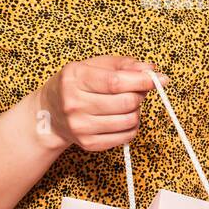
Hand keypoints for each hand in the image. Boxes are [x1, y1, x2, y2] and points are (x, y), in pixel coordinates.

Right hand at [37, 54, 169, 152]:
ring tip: (126, 104)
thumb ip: (123, 65)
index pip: (116, 82)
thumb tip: (151, 71)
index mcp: (75, 78)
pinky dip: (131, 126)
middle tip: (136, 90)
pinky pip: (125, 136)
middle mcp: (74, 103)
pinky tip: (122, 118)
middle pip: (126, 102)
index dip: (142, 81)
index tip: (160, 79)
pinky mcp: (88, 143)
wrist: (49, 114)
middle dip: (140, 95)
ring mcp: (80, 126)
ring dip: (136, 111)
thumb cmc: (74, 85)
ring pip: (129, 120)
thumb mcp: (93, 66)